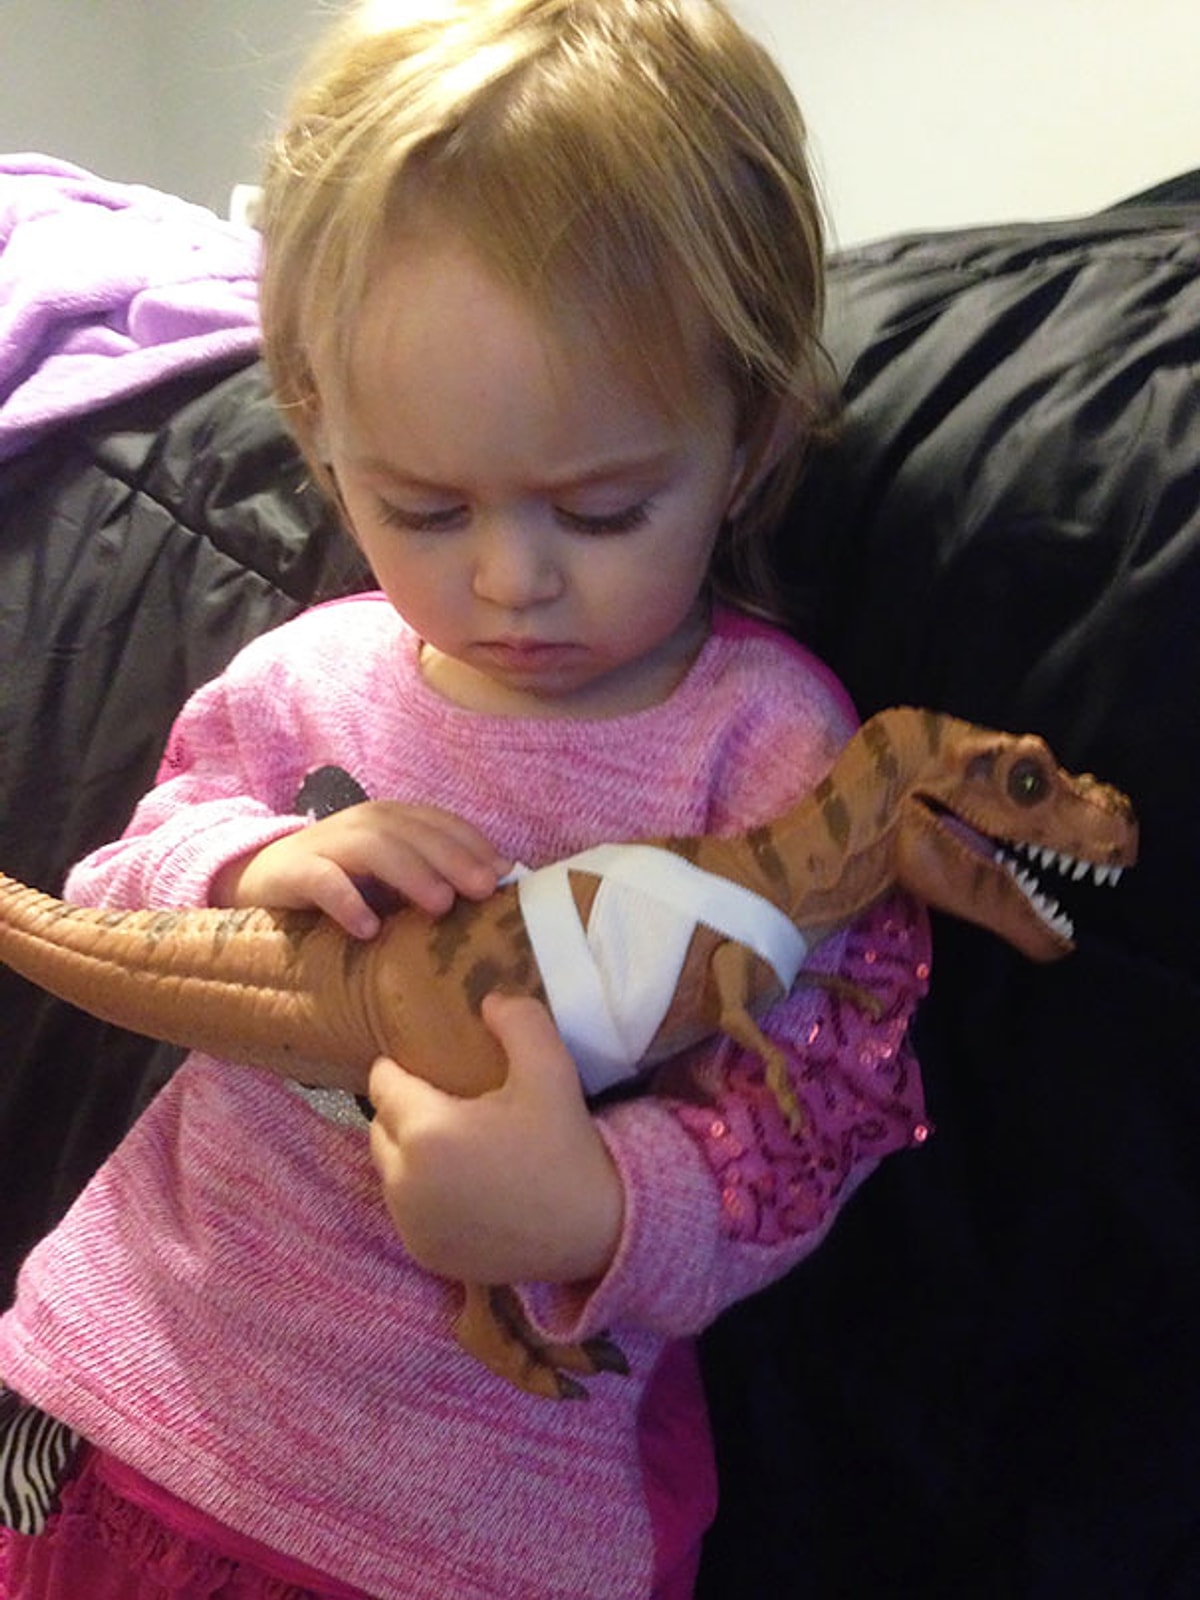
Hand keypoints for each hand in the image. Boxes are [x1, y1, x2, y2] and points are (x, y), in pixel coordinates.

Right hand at [211, 800, 510, 935]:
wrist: (259, 882)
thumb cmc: (340, 884)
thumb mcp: (389, 880)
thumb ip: (430, 880)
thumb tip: (491, 896)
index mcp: (391, 820)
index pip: (440, 823)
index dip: (473, 844)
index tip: (504, 874)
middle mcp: (362, 824)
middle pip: (414, 832)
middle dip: (453, 858)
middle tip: (483, 890)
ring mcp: (326, 844)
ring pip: (374, 848)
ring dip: (411, 874)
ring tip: (440, 906)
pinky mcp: (293, 872)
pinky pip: (322, 880)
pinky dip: (347, 901)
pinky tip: (368, 929)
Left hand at [367, 994, 623, 1284]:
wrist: (595, 1231)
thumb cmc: (567, 1146)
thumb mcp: (551, 1071)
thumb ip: (519, 1022)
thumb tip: (488, 999)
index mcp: (427, 1131)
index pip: (384, 1085)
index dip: (399, 1069)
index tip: (422, 1063)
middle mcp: (405, 1182)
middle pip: (380, 1128)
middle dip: (402, 1111)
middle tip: (443, 1101)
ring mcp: (411, 1224)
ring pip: (389, 1171)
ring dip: (408, 1152)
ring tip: (451, 1141)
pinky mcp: (424, 1254)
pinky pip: (405, 1210)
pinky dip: (421, 1193)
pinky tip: (459, 1184)